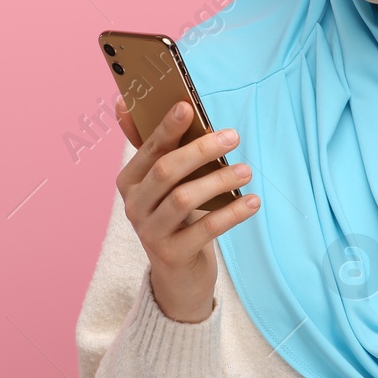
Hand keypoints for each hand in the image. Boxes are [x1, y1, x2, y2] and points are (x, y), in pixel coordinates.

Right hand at [114, 96, 260, 322]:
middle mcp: (133, 206)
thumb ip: (154, 145)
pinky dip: (231, 213)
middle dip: (199, 150)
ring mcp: (149, 232)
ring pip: (184, 199)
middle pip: (165, 171)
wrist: (177, 275)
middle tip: (233, 136)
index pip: (148, 149)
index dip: (167, 127)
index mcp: (130, 181)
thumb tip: (125, 102)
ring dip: (219, 181)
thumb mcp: (163, 184)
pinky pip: (204, 230)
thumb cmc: (176, 216)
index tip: (188, 107)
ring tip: (247, 170)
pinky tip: (252, 202)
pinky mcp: (171, 255)